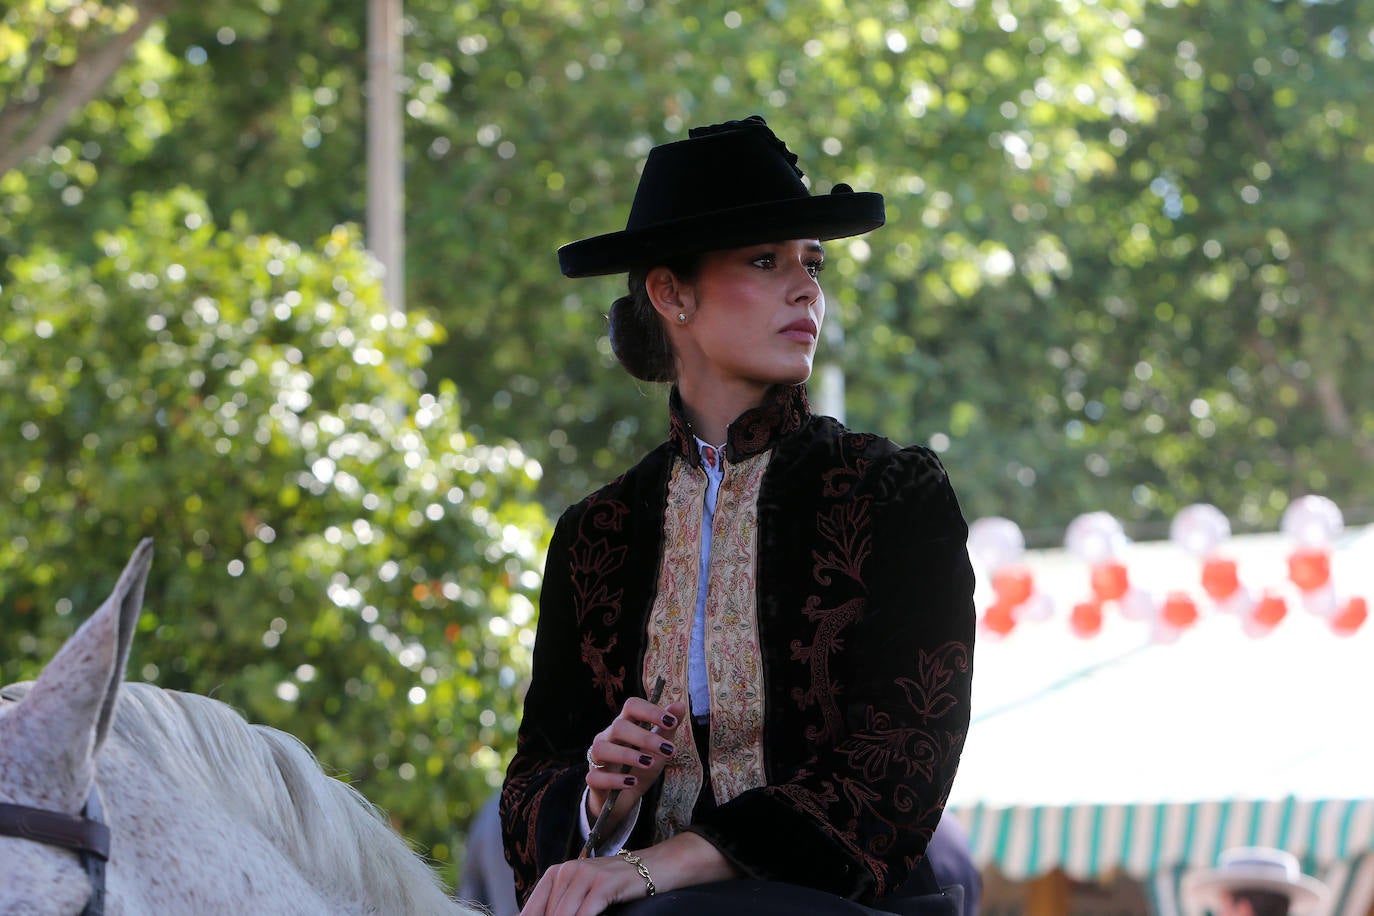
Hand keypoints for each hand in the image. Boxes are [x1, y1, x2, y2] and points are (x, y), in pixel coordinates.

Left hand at [519, 833, 736, 915]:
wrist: (651, 868)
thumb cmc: (614, 884)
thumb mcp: (582, 892)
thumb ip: (560, 905)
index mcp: (556, 874)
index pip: (532, 910)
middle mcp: (567, 871)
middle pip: (548, 914)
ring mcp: (585, 875)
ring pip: (563, 915)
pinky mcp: (603, 884)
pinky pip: (584, 914)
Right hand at [586, 697, 687, 824]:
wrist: (625, 798)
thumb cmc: (641, 768)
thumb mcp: (658, 750)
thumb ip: (667, 729)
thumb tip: (680, 705)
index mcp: (624, 725)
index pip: (632, 706)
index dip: (650, 711)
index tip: (672, 722)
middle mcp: (607, 737)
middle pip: (619, 727)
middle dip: (645, 737)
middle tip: (669, 750)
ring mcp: (597, 758)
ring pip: (602, 749)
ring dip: (627, 755)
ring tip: (649, 763)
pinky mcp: (593, 779)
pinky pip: (596, 777)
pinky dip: (614, 780)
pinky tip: (632, 782)